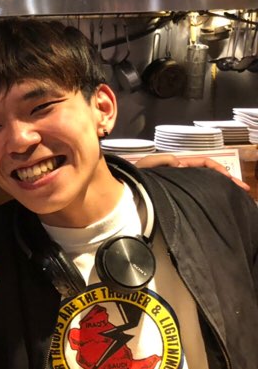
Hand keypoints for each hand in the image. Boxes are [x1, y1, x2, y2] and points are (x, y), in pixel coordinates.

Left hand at [134, 154, 249, 191]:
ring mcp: (181, 188)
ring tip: (237, 198)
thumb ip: (162, 161)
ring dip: (221, 190)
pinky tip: (219, 207)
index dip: (217, 168)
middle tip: (243, 190)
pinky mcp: (178, 200)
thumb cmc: (134, 180)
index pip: (202, 163)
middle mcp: (181, 176)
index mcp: (176, 166)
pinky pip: (197, 197)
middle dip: (227, 180)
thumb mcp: (146, 166)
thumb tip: (180, 163)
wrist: (124, 197)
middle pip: (208, 175)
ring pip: (205, 186)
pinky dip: (210, 199)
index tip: (229, 178)